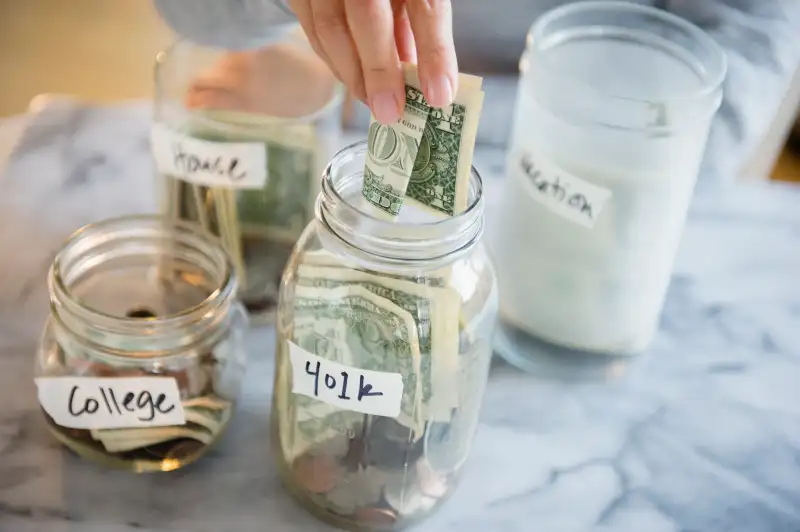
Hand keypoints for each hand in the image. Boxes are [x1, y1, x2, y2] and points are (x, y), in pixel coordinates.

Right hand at [288, 0, 456, 123]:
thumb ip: (420, 24)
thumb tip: (425, 79)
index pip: (425, 6)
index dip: (434, 52)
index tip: (440, 95)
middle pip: (367, 12)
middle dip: (380, 69)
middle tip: (390, 112)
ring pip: (329, 25)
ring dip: (351, 73)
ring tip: (372, 102)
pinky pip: (312, 27)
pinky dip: (332, 59)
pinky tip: (351, 79)